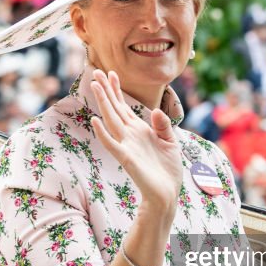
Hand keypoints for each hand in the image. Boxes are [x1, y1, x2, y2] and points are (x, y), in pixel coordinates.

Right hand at [90, 69, 181, 210]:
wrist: (167, 193)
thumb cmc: (168, 170)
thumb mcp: (171, 142)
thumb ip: (163, 125)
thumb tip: (155, 110)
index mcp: (140, 130)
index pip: (124, 106)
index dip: (117, 90)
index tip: (111, 73)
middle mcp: (130, 135)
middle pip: (114, 108)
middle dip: (106, 90)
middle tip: (96, 72)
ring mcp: (126, 145)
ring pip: (111, 120)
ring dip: (103, 103)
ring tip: (95, 86)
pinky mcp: (126, 158)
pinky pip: (112, 144)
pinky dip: (103, 133)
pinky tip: (95, 121)